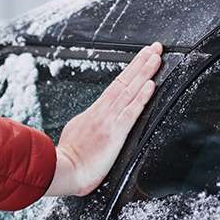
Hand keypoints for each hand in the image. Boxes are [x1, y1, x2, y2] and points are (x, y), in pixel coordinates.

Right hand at [47, 42, 162, 196]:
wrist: (63, 171)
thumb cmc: (69, 161)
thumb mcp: (76, 134)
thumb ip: (88, 125)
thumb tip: (94, 123)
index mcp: (94, 113)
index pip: (116, 86)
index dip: (130, 71)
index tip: (141, 58)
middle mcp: (103, 112)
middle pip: (125, 81)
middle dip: (141, 63)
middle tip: (155, 48)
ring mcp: (109, 121)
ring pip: (130, 91)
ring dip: (144, 72)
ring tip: (156, 58)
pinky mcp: (115, 133)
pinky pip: (131, 111)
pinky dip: (141, 97)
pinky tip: (151, 85)